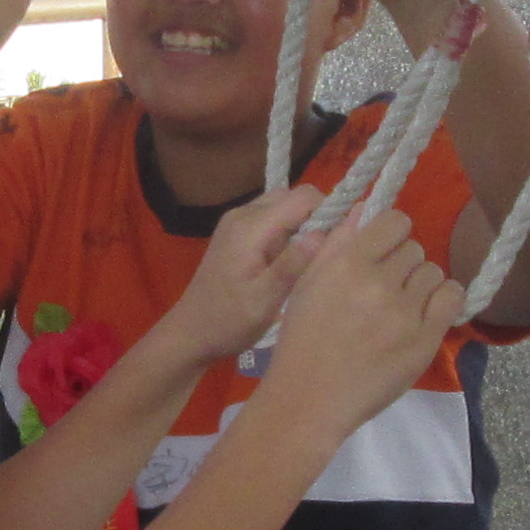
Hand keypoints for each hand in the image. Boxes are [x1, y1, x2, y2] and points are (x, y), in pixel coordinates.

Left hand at [143, 183, 323, 372]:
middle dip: (315, 217)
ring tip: (306, 260)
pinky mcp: (236, 232)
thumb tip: (323, 232)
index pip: (303, 198)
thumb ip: (292, 265)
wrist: (190, 332)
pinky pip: (271, 218)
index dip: (328, 212)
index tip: (338, 242)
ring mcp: (236, 221)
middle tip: (322, 254)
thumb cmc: (228, 322)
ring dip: (301, 225)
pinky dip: (286, 231)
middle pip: (293, 196)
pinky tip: (287, 262)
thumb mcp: (263, 301)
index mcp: (250, 227)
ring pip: (283, 206)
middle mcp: (243, 214)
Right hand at [256, 210, 462, 433]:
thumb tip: (366, 208)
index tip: (383, 251)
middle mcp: (380, 283)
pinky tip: (425, 313)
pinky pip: (452, 298)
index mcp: (347, 263)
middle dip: (402, 264)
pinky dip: (443, 300)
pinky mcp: (425, 340)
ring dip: (420, 284)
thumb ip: (338, 242)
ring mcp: (406, 313)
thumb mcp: (309, 283)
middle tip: (385, 288)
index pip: (395, 221)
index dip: (391, 234)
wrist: (310, 398)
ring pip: (434, 273)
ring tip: (401, 306)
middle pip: (415, 249)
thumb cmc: (302, 338)